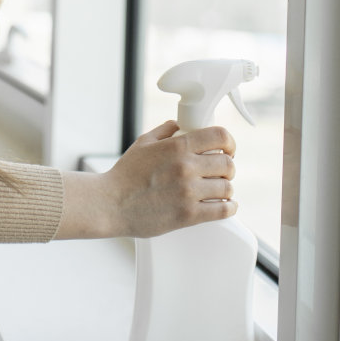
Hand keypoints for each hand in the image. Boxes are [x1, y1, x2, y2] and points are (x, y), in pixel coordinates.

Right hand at [101, 120, 237, 238]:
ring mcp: (188, 192)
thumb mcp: (143, 143)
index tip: (228, 149)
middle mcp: (186, 167)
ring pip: (227, 187)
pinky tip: (225, 206)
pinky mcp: (188, 215)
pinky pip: (222, 210)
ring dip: (226, 189)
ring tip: (219, 191)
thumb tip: (179, 125)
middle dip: (227, 168)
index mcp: (178, 146)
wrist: (110, 204)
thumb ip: (165, 131)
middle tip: (221, 173)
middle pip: (227, 164)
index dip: (229, 142)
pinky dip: (228, 208)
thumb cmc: (125, 175)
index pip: (220, 136)